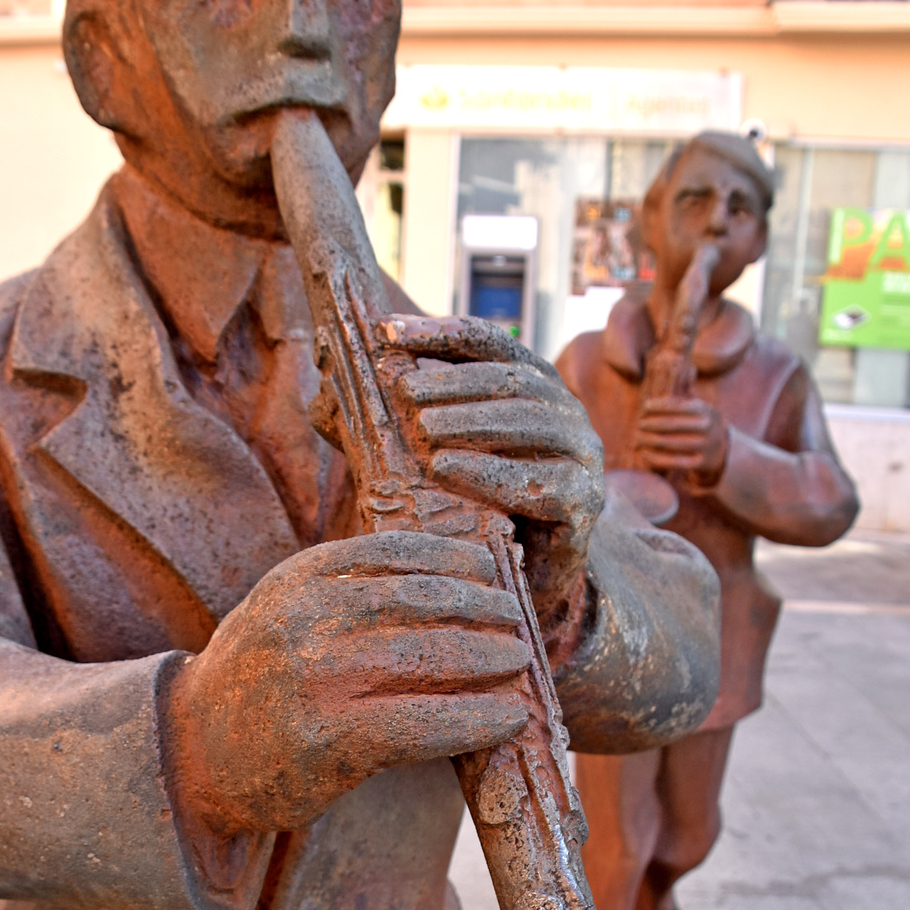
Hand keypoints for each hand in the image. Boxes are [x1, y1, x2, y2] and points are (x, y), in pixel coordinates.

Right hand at [167, 532, 530, 834]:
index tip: (486, 566)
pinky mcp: (330, 739)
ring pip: (426, 656)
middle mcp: (302, 620)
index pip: (390, 552)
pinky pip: (423, 723)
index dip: (450, 557)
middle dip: (478, 607)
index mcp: (295, 580)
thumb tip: (448, 578)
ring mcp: (315, 679)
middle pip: (416, 600)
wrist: (191, 757)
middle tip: (515, 619)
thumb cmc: (258, 686)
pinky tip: (508, 719)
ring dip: (486, 656)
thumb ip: (343, 592)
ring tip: (519, 661)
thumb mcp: (282, 614)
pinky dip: (476, 719)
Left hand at [376, 316, 604, 624]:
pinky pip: (540, 482)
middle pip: (512, 380)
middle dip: (454, 381)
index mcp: (534, 386)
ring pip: (531, 423)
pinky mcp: (585, 503)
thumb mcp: (438, 456)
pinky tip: (446, 468)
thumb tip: (324, 391)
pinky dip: (490, 473)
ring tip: (421, 426)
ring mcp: (583, 456)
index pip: (488, 342)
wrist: (530, 577)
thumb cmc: (477, 507)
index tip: (385, 332)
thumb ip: (399, 420)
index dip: (438, 332)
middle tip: (403, 390)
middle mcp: (566, 412)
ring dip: (471, 420)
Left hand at [634, 396, 727, 486]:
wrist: (722, 449)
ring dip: (649, 440)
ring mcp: (705, 446)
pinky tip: (644, 453)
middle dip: (651, 423)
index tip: (645, 407)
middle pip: (671, 425)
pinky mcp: (700, 463)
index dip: (659, 406)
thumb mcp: (698, 409)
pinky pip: (674, 462)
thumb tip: (649, 405)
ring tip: (637, 438)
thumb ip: (678, 402)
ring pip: (670, 443)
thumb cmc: (700, 424)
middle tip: (639, 424)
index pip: (677, 406)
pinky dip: (656, 458)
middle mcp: (707, 427)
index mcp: (705, 410)